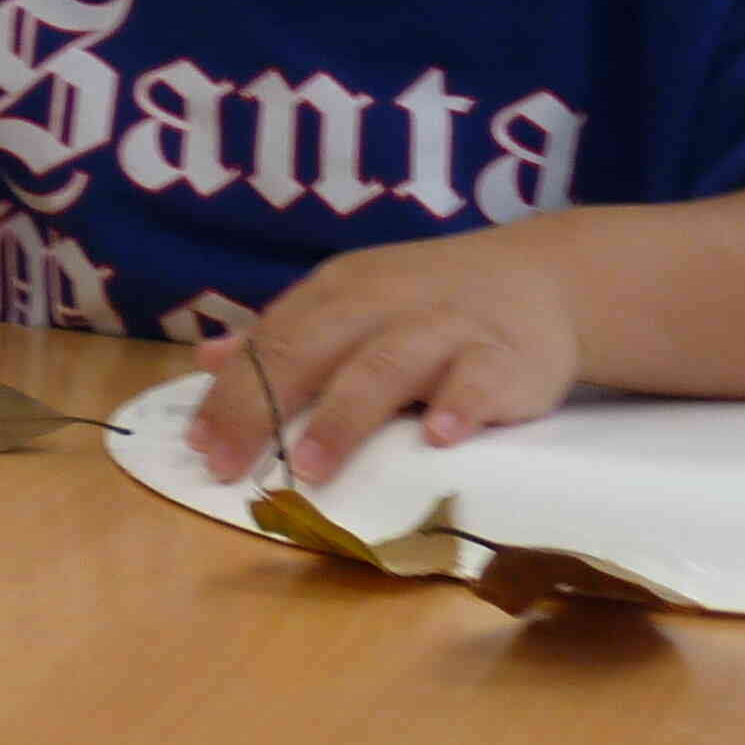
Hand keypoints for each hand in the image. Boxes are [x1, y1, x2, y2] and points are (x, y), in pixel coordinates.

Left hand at [186, 228, 582, 485]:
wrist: (545, 278)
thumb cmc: (428, 301)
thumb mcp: (351, 302)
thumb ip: (285, 334)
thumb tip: (206, 359)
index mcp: (339, 291)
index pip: (272, 340)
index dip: (231, 392)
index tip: (199, 445)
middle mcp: (384, 302)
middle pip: (312, 349)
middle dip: (263, 406)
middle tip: (229, 464)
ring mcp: (446, 327)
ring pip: (386, 365)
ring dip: (345, 416)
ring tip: (310, 466)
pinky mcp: (506, 356)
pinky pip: (479, 380)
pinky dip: (458, 406)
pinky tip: (438, 437)